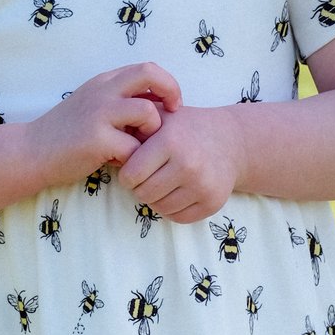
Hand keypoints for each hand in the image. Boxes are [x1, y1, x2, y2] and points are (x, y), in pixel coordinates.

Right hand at [27, 64, 180, 190]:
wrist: (31, 152)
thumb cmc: (67, 134)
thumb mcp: (94, 107)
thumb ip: (122, 102)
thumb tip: (160, 106)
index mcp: (104, 81)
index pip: (147, 68)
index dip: (167, 84)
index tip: (172, 104)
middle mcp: (103, 91)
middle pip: (150, 74)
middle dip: (171, 92)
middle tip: (174, 114)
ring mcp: (99, 113)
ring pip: (147, 113)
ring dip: (151, 132)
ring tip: (137, 146)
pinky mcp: (97, 139)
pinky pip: (133, 148)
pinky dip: (132, 159)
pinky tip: (117, 163)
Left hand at [116, 103, 244, 220]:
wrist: (231, 141)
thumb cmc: (187, 128)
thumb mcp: (161, 118)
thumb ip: (134, 126)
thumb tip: (102, 140)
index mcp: (171, 142)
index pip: (131, 175)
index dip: (127, 174)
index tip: (133, 168)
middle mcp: (188, 165)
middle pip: (143, 194)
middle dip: (140, 187)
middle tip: (147, 176)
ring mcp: (202, 186)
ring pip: (159, 208)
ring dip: (155, 198)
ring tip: (162, 181)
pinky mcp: (212, 203)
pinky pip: (178, 217)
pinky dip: (172, 208)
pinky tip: (176, 191)